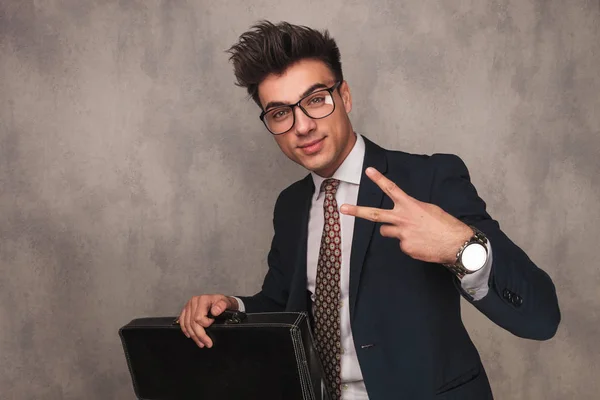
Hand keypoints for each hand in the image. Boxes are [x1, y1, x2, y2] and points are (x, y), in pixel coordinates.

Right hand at [178, 294, 237, 347]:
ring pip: (187, 324)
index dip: (206, 325)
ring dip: (193, 336)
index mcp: (203, 300)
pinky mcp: (186, 310)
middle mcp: (194, 301)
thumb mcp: (226, 302)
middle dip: (200, 335)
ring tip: (201, 342)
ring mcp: (189, 306)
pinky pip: (182, 322)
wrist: (220, 301)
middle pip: (192, 322)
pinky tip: (190, 335)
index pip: (198, 317)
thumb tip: (215, 311)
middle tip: (207, 343)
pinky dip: (186, 330)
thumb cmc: (222, 302)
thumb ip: (222, 306)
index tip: (213, 325)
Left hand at [340, 167, 472, 264]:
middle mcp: (402, 219)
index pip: (391, 188)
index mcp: (410, 205)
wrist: (456, 244)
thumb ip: (410, 209)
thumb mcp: (428, 209)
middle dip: (357, 210)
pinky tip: (422, 244)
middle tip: (343, 208)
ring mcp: (402, 234)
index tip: (368, 170)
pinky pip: (401, 244)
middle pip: (374, 214)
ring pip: (386, 231)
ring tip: (414, 233)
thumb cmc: (444, 225)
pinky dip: (409, 244)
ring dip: (394, 231)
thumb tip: (402, 216)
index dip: (379, 179)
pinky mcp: (405, 248)